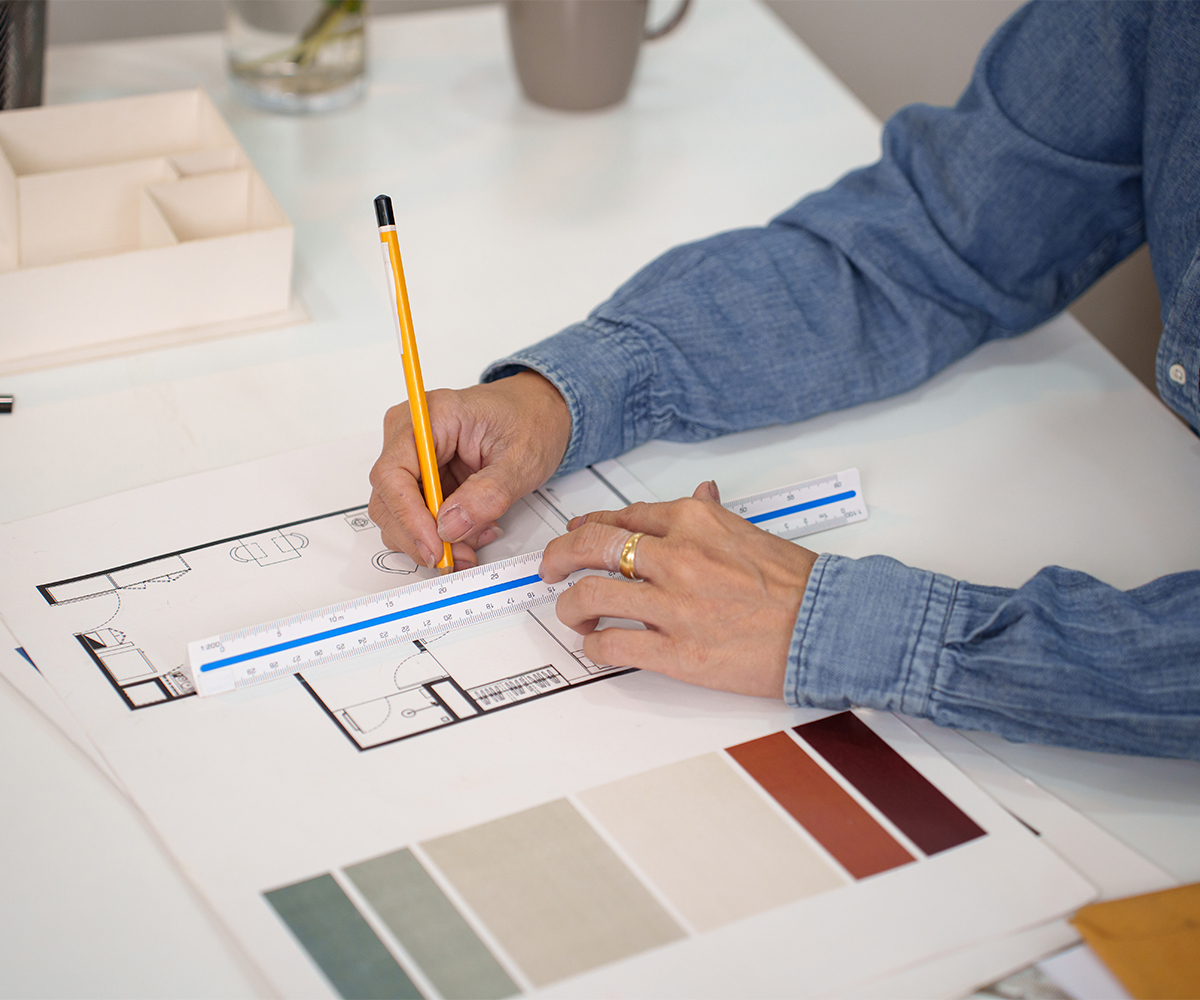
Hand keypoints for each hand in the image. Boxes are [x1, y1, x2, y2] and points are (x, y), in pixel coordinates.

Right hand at [368, 371, 570, 569]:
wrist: (539, 411)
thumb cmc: (530, 420)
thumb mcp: (521, 459)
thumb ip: (487, 494)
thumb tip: (450, 526)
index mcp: (430, 416)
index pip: (392, 473)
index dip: (407, 516)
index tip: (435, 545)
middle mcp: (410, 435)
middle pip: (388, 499)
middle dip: (421, 537)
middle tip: (457, 557)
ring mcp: (412, 458)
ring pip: (397, 515)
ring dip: (431, 540)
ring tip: (473, 542)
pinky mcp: (422, 478)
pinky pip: (416, 516)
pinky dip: (439, 535)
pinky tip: (472, 532)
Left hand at [538, 481, 817, 698]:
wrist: (828, 627)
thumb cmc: (797, 585)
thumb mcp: (749, 531)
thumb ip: (713, 515)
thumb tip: (700, 493)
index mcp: (694, 522)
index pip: (622, 516)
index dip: (588, 527)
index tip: (576, 535)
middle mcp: (678, 556)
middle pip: (592, 547)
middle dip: (559, 556)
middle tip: (550, 568)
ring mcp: (674, 605)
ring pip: (591, 595)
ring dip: (570, 605)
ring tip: (573, 612)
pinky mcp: (676, 651)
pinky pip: (611, 643)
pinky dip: (593, 644)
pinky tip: (597, 644)